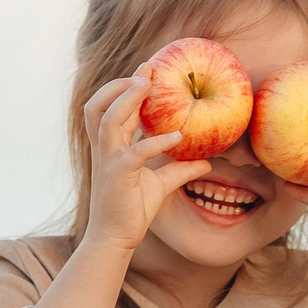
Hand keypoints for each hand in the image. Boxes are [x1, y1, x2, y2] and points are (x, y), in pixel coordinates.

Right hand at [78, 66, 211, 252]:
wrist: (116, 238)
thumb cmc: (132, 210)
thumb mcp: (160, 184)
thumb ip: (180, 170)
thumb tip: (208, 162)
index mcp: (111, 147)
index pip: (112, 108)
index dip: (126, 87)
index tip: (147, 69)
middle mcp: (106, 149)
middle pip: (100, 105)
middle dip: (120, 84)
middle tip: (147, 69)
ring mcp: (109, 161)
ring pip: (108, 119)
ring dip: (128, 99)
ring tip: (149, 85)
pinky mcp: (118, 176)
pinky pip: (136, 152)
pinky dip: (156, 141)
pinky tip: (178, 136)